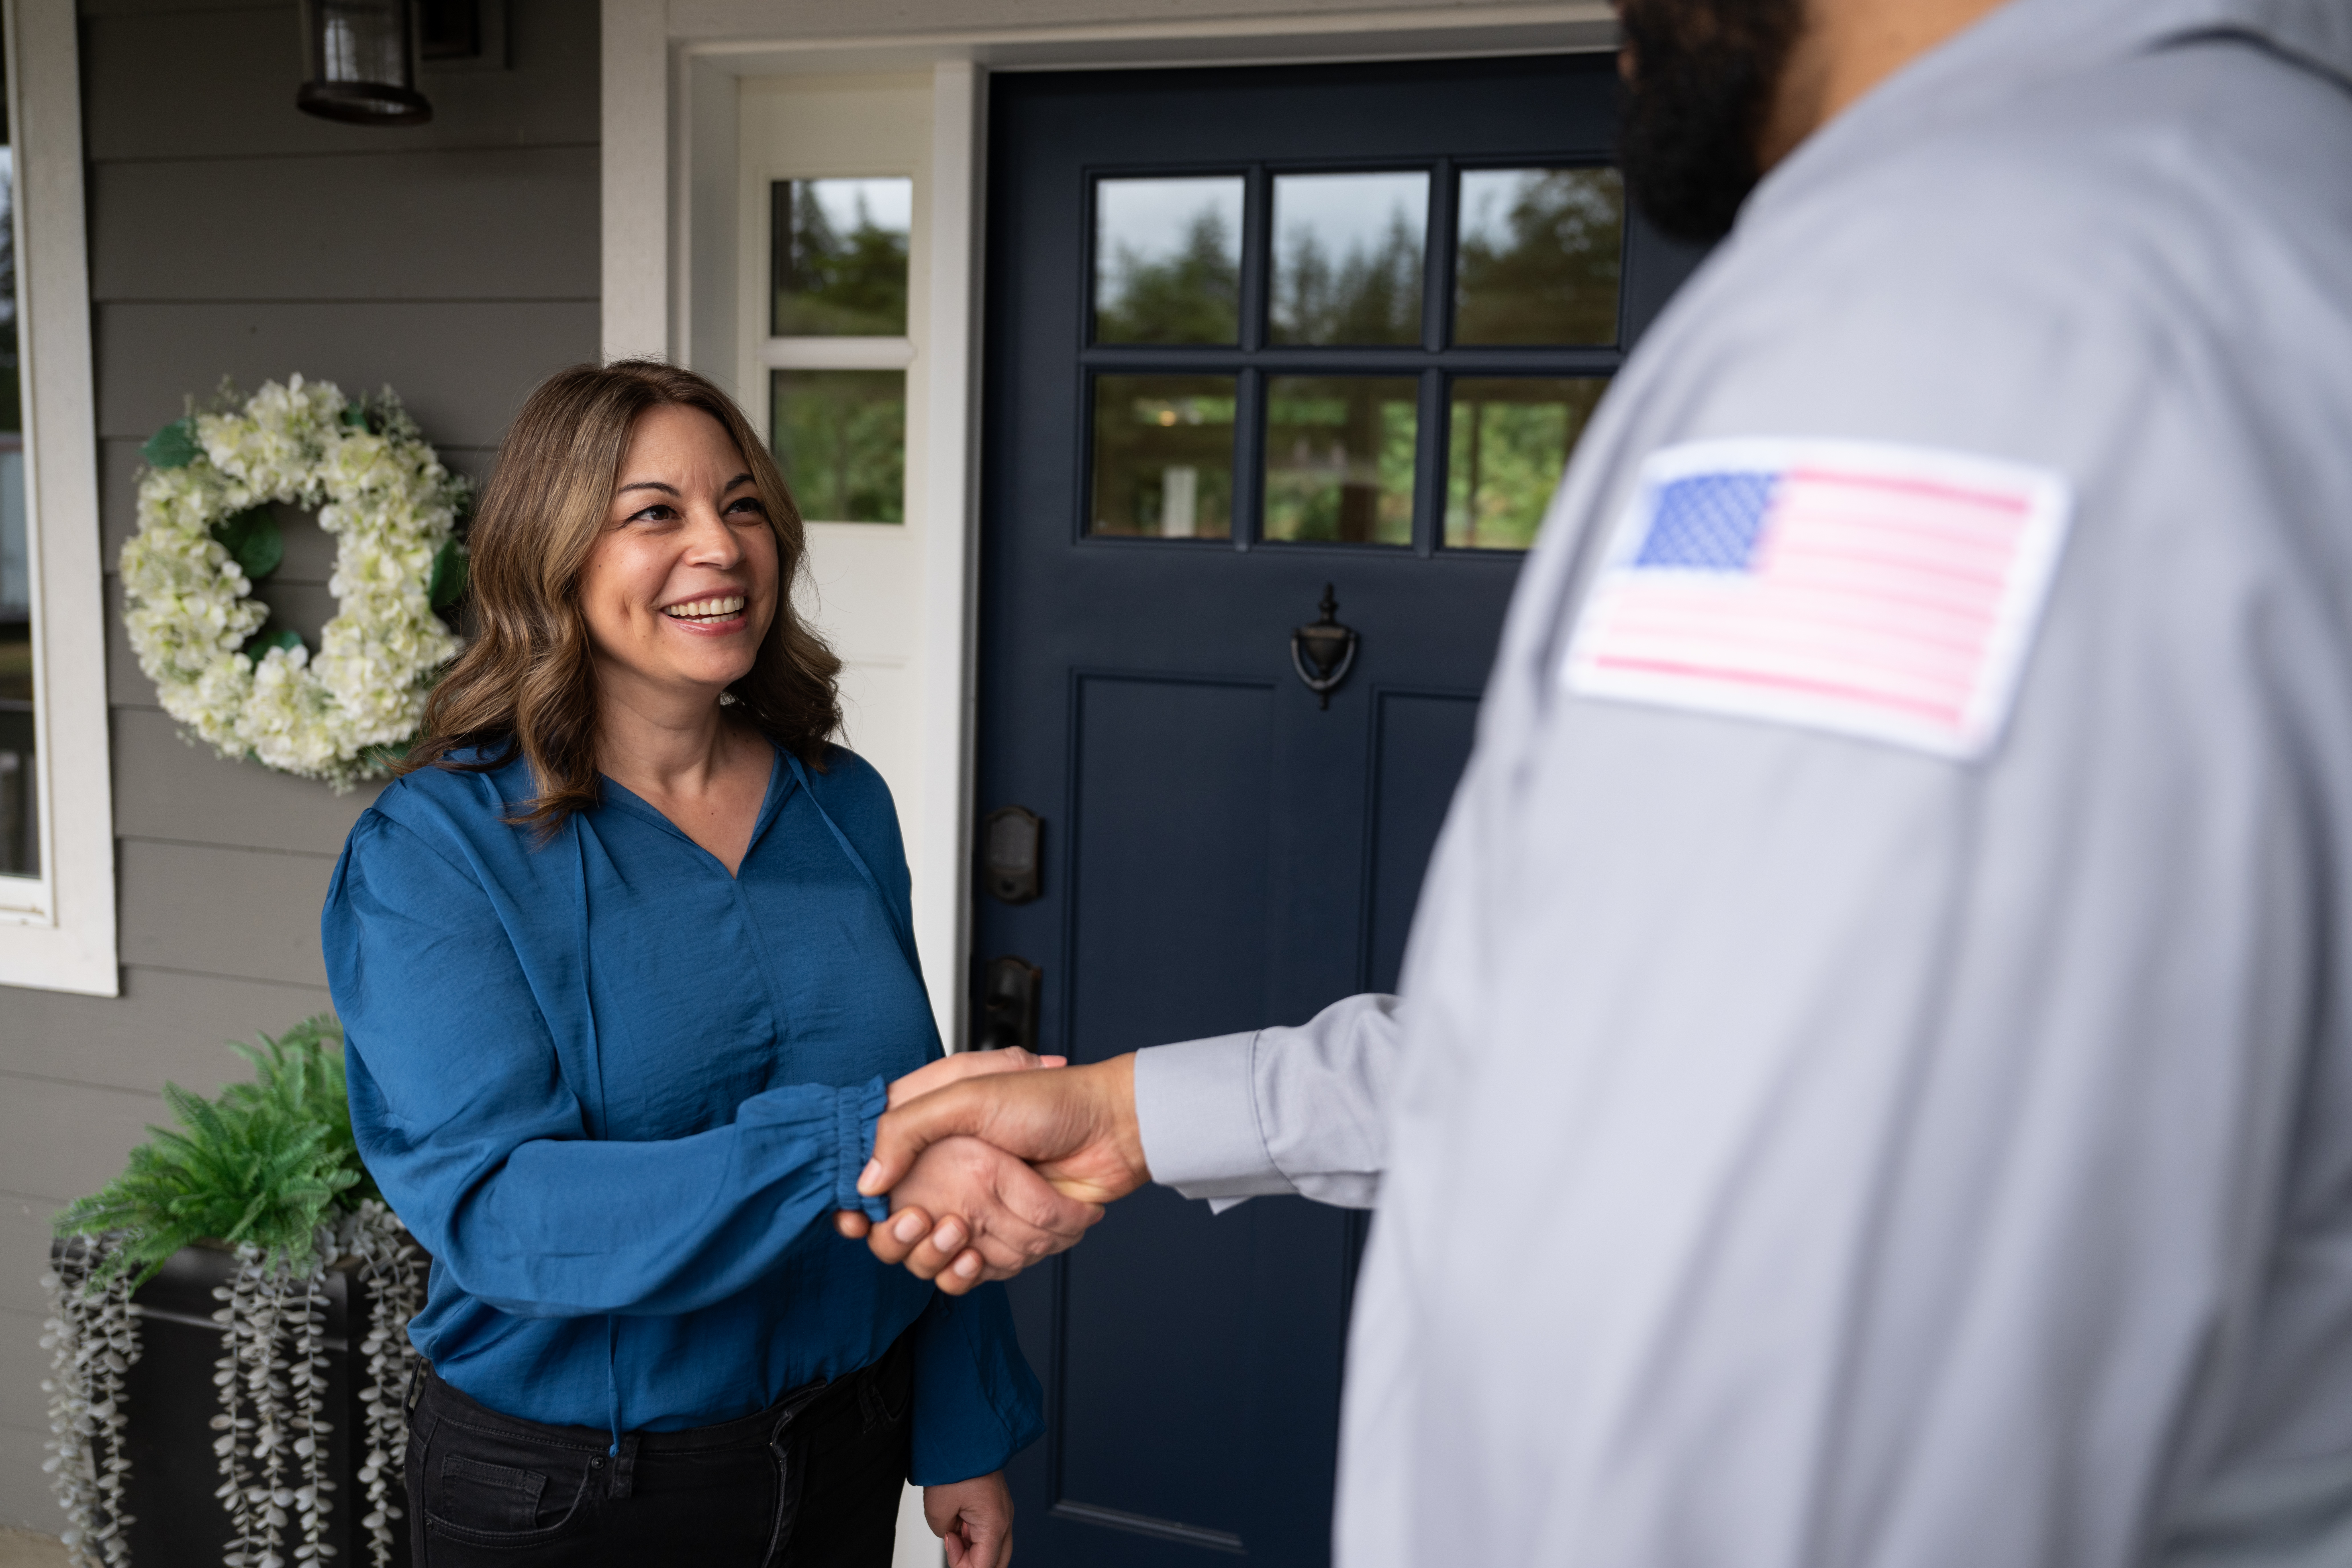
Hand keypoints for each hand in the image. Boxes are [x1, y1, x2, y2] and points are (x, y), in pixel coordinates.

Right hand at [840, 1055, 1147, 1287]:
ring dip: (948, 1253)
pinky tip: (978, 1258)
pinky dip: (973, 1271)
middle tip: (927, 1222)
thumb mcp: (969, 1094)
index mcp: (922, 1130)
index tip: (856, 1219)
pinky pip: (967, 1271)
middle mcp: (939, 1173)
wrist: (1111, 1132)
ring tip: (963, 1234)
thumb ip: (908, 1129)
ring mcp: (968, 1207)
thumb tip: (866, 1181)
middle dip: (908, 1235)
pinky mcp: (997, 1235)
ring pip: (930, 1257)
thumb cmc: (1048, 1100)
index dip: (856, 1205)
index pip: (867, 1177)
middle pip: (891, 1230)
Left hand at [925, 1470, 1012, 1567]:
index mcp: (994, 1523)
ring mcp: (1002, 1510)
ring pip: (994, 1547)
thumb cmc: (956, 1461)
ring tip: (953, 1529)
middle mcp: (1004, 1518)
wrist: (964, 1430)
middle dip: (974, 1564)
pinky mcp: (996, 1503)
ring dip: (973, 1549)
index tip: (948, 1546)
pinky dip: (973, 1535)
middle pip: (997, 1562)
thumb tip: (951, 1535)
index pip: (984, 1567)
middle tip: (953, 1551)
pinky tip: (958, 1521)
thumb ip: (944, 1535)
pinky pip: (989, 1530)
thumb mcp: (937, 1509)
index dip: (962, 1566)